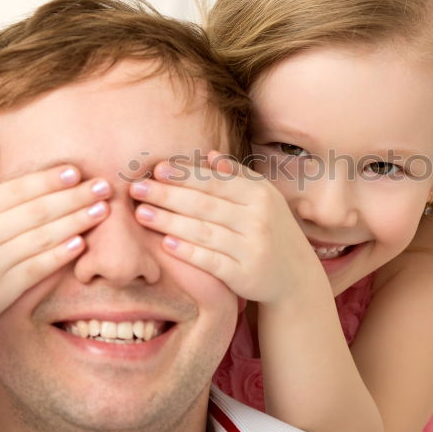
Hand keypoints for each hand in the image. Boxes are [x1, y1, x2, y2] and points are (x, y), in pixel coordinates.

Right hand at [0, 135, 114, 329]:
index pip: (15, 190)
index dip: (47, 180)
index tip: (76, 171)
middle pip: (35, 212)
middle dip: (73, 198)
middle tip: (104, 187)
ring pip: (40, 239)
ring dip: (75, 223)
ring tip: (101, 210)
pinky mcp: (1, 290)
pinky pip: (35, 269)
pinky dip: (59, 256)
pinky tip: (81, 243)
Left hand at [129, 150, 326, 304]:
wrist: (295, 276)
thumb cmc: (271, 229)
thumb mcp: (263, 198)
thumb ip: (236, 176)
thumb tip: (209, 155)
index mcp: (260, 194)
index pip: (215, 181)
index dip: (184, 175)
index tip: (156, 169)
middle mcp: (258, 218)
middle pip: (205, 204)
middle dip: (167, 195)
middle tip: (136, 189)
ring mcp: (252, 248)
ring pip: (203, 231)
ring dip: (169, 221)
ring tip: (141, 214)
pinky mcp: (245, 275)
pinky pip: (211, 261)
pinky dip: (188, 252)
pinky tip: (165, 243)